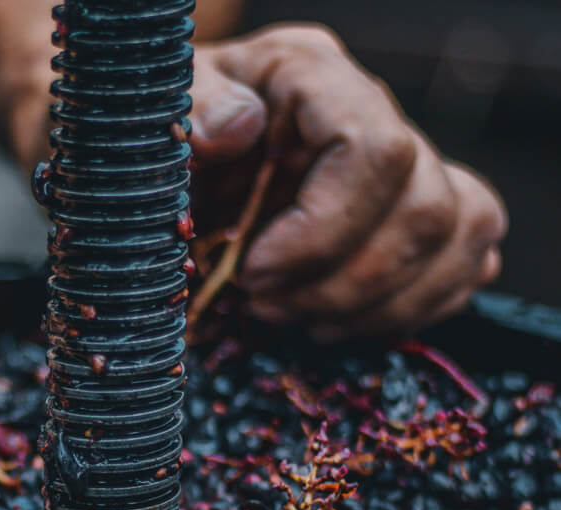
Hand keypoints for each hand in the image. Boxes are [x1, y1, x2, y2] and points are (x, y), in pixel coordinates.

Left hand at [189, 24, 507, 340]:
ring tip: (298, 318)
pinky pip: (462, 261)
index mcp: (311, 78)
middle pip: (424, 210)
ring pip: (455, 238)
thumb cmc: (168, 142)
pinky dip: (407, 309)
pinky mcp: (411, 215)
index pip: (374, 152)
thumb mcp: (158, 116)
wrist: (180, 165)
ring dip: (376, 306)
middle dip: (343, 285)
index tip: (255, 273)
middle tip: (265, 304)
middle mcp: (371, 116)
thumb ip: (195, 109)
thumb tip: (237, 126)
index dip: (322, 232)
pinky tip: (337, 320)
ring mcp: (402, 166)